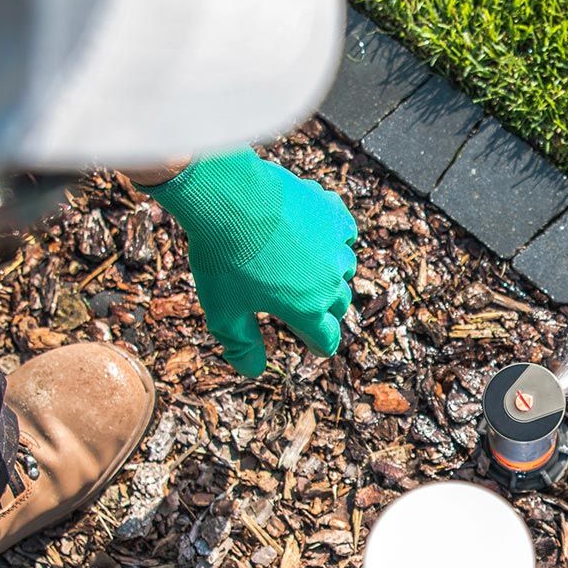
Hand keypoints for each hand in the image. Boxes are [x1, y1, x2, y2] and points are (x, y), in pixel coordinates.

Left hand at [142, 149, 357, 374]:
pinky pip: (345, 232)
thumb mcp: (223, 312)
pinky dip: (334, 237)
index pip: (326, 340)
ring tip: (303, 266)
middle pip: (338, 305)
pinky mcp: (332, 213)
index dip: (316, 344)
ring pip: (344, 268)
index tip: (310, 342)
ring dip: (329, 273)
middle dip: (322, 309)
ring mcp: (334, 245)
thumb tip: (254, 371)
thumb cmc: (222, 257)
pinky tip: (315, 235)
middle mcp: (329, 281)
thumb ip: (242, 346)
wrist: (226, 196)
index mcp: (307, 310)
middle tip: (297, 302)